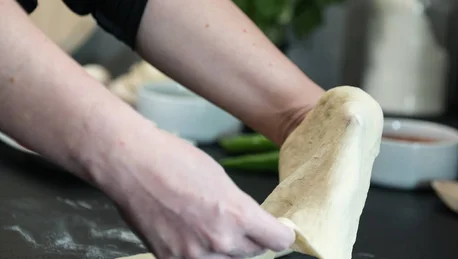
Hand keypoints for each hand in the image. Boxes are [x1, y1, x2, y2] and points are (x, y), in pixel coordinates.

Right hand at [95, 130, 293, 257]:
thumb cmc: (175, 162)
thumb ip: (240, 207)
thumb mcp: (221, 179)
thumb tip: (250, 223)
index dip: (281, 234)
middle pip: (253, 252)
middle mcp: (220, 241)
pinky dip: (200, 253)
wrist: (131, 165)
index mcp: (238, 216)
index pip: (277, 240)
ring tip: (209, 225)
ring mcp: (194, 255)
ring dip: (226, 249)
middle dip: (251, 239)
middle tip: (239, 223)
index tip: (279, 231)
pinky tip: (190, 233)